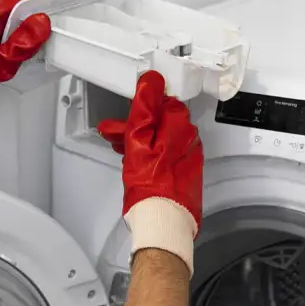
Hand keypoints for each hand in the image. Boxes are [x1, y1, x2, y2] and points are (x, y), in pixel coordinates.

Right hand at [97, 72, 202, 275]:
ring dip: (141, 140)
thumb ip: (145, 109)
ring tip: (120, 148)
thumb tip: (151, 83)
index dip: (141, 105)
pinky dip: (151, 155)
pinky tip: (137, 162)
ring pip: (162, 140)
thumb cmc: (151, 188)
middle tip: (115, 133)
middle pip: (161, 123)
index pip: (162, 102)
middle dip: (137, 125)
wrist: (163, 223)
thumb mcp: (139, 142)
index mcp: (180, 128)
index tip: (126, 111)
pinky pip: (167, 156)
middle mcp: (189, 141)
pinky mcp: (186, 176)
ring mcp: (189, 160)